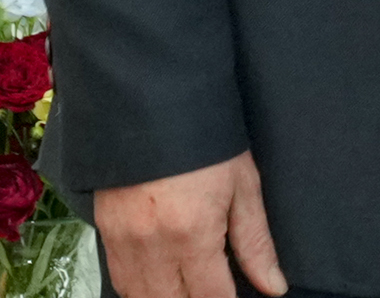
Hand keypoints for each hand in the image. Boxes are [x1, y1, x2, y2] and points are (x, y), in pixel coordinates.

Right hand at [92, 150, 287, 297]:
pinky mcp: (104, 231)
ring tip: (189, 285)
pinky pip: (120, 279)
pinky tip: (160, 281)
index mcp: (193, 236)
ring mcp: (123, 242)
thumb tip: (274, 288)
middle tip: (213, 288)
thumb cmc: (207, 140)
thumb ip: (255, 243)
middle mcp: (153, 247)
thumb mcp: (242, 186)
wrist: (152, 100)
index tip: (237, 297)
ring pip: (142, 297)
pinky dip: (140, 287)